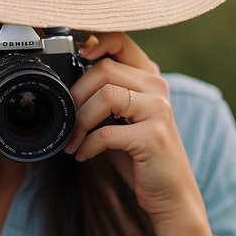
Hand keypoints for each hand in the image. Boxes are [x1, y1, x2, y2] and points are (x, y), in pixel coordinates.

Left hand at [64, 33, 204, 225]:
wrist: (171, 194)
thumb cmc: (141, 156)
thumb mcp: (120, 120)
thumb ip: (102, 98)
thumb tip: (65, 84)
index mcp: (149, 77)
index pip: (120, 41)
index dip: (95, 42)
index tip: (76, 56)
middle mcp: (157, 87)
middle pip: (104, 70)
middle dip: (76, 96)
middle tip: (67, 121)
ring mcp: (158, 110)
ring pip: (106, 96)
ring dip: (80, 121)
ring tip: (74, 141)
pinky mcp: (153, 136)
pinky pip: (107, 132)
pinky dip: (88, 145)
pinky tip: (83, 155)